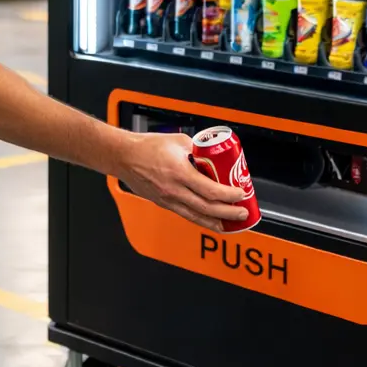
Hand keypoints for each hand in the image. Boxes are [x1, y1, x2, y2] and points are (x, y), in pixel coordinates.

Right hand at [115, 132, 249, 231]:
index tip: (241, 193)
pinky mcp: (163, 203)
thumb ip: (197, 150)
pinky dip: (201, 219)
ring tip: (231, 224)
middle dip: (229, 212)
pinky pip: (185, 214)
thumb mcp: (178, 141)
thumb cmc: (147, 146)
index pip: (210, 190)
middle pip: (207, 208)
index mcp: (179, 172)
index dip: (229, 194)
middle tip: (243, 212)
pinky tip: (210, 221)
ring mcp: (168, 199)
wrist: (123, 156)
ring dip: (216, 222)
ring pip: (196, 217)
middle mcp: (174, 190)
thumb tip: (212, 156)